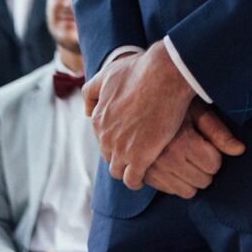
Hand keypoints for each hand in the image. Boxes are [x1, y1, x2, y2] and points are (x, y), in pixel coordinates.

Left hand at [84, 43, 194, 189]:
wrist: (164, 75)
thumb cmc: (139, 70)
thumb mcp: (108, 73)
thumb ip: (92, 92)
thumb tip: (87, 111)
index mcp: (98, 118)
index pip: (102, 137)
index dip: (116, 136)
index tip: (130, 133)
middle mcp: (105, 137)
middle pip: (109, 155)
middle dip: (121, 153)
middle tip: (138, 147)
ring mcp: (121, 150)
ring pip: (118, 171)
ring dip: (127, 168)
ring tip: (143, 162)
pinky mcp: (139, 159)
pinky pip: (133, 180)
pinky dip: (138, 179)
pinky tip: (148, 171)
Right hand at [143, 103, 245, 197]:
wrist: (140, 97)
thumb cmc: (174, 101)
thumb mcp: (198, 110)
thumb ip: (218, 132)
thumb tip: (240, 150)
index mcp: (182, 142)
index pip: (213, 165)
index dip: (215, 154)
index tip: (206, 142)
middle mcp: (166, 159)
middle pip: (203, 181)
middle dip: (205, 168)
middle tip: (197, 149)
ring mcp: (153, 170)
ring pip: (187, 192)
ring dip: (191, 177)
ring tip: (185, 156)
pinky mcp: (143, 175)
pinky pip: (169, 191)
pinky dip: (175, 181)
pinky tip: (172, 162)